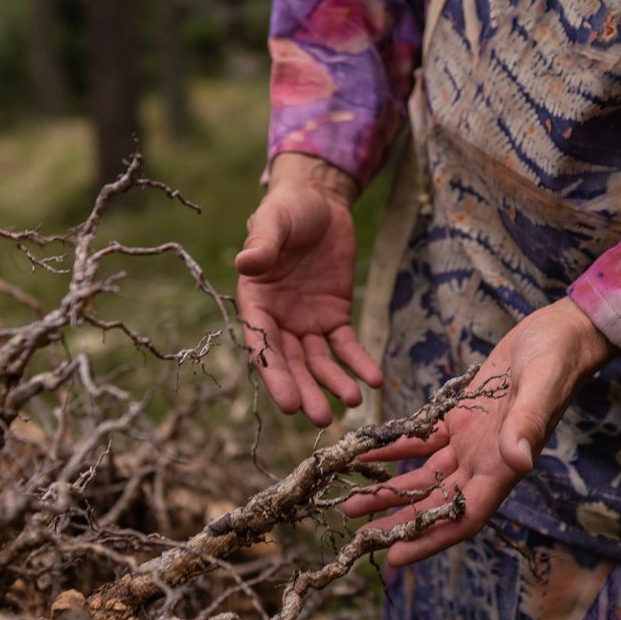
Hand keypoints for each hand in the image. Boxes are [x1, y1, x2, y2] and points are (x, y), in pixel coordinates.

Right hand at [235, 154, 382, 426]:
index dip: (275, 374)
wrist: (319, 200)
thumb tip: (246, 262)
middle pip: (292, 362)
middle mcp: (280, 320)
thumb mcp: (272, 221)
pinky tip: (374, 378)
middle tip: (320, 419)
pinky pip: (346, 344)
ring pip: (319, 360)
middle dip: (305, 390)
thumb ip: (262, 244)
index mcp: (256, 302)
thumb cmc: (287, 209)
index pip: (262, 345)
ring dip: (334, 382)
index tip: (289, 403)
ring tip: (352, 400)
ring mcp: (307, 321)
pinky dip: (358, 362)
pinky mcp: (335, 315)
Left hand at [343, 297, 616, 564]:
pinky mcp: (460, 419)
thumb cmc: (556, 361)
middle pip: (436, 504)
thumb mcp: (542, 387)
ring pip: (424, 477)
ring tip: (352, 504)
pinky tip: (364, 453)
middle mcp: (485, 462)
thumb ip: (527, 424)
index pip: (464, 515)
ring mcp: (471, 442)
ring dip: (390, 491)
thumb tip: (518, 461)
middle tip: (359, 536)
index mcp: (504, 465)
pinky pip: (420, 441)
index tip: (395, 556)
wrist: (559, 335)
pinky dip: (393, 448)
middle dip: (400, 522)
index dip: (430, 538)